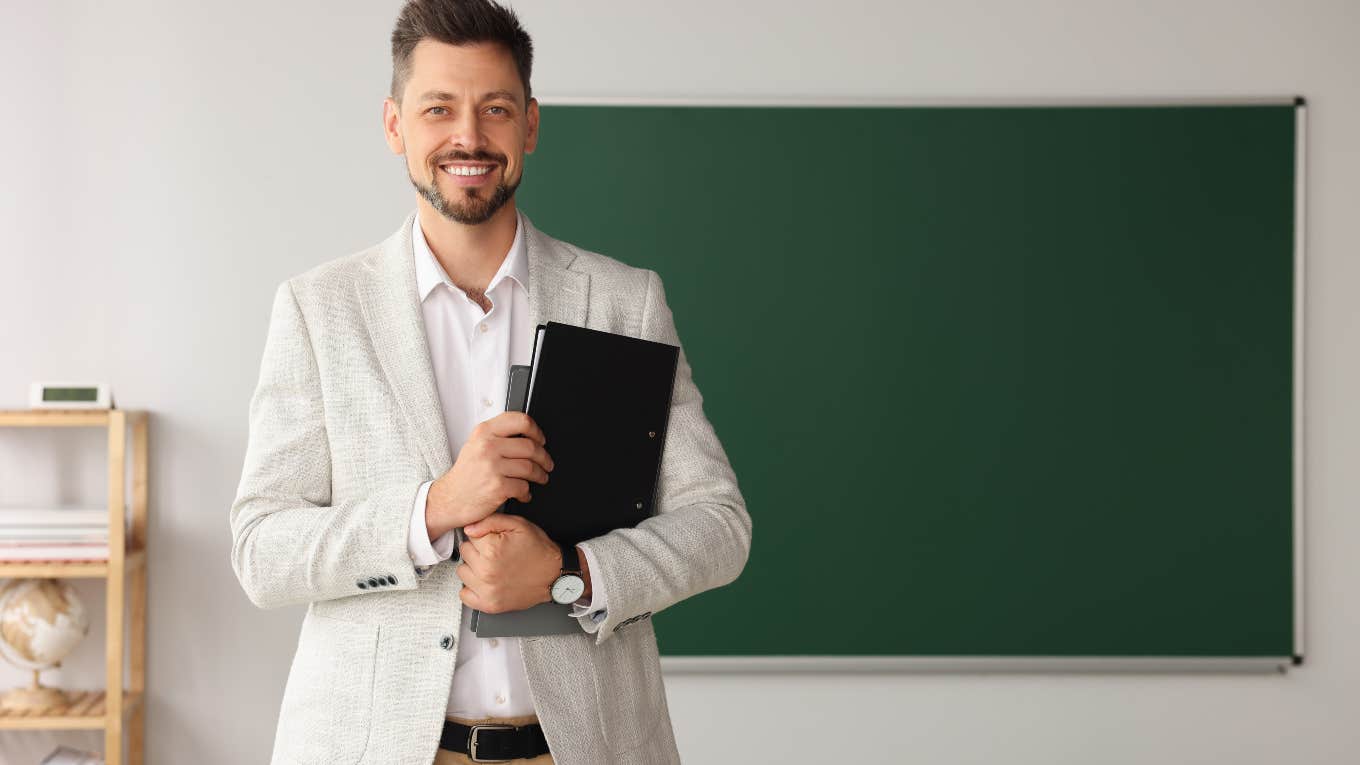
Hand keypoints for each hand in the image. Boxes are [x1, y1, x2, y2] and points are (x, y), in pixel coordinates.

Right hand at [425, 412, 553, 538]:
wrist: (449, 499)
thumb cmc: (466, 475)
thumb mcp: (476, 445)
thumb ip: (498, 435)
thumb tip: (527, 433)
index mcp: (484, 432)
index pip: (520, 421)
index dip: (536, 431)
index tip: (541, 440)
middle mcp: (487, 446)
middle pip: (530, 446)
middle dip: (544, 457)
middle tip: (546, 464)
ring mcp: (492, 467)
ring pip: (530, 467)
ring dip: (540, 475)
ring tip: (540, 478)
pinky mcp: (497, 487)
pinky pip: (524, 487)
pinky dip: (527, 493)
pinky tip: (524, 494)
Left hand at [456, 513, 561, 613]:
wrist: (554, 575)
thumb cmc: (539, 550)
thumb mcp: (518, 525)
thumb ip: (490, 521)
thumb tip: (469, 529)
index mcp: (492, 549)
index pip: (469, 536)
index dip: (483, 535)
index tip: (493, 540)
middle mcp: (487, 571)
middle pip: (464, 553)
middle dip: (477, 550)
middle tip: (494, 553)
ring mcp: (487, 590)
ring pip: (462, 572)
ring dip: (473, 568)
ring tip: (491, 566)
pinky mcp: (489, 604)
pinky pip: (464, 595)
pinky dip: (471, 588)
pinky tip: (484, 581)